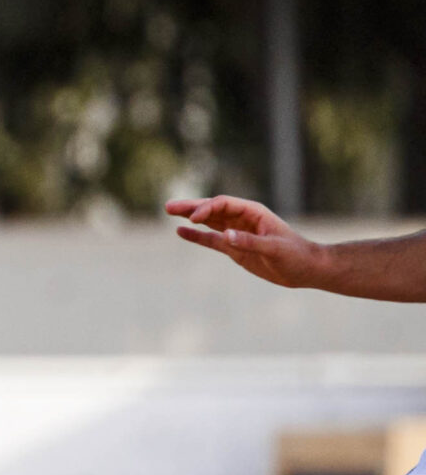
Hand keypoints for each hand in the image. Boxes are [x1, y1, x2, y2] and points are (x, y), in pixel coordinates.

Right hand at [165, 194, 332, 288]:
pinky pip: (211, 240)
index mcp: (253, 213)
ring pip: (208, 222)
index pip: (223, 204)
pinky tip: (181, 231)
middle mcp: (242, 219)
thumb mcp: (274, 248)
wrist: (306, 270)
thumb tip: (225, 235)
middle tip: (169, 207)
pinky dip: (196, 236)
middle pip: (212, 209)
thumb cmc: (296, 255)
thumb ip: (249, 242)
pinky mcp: (234, 248)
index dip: (206, 209)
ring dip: (190, 217)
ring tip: (170, 212)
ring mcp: (237, 233)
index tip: (193, 219)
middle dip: (191, 207)